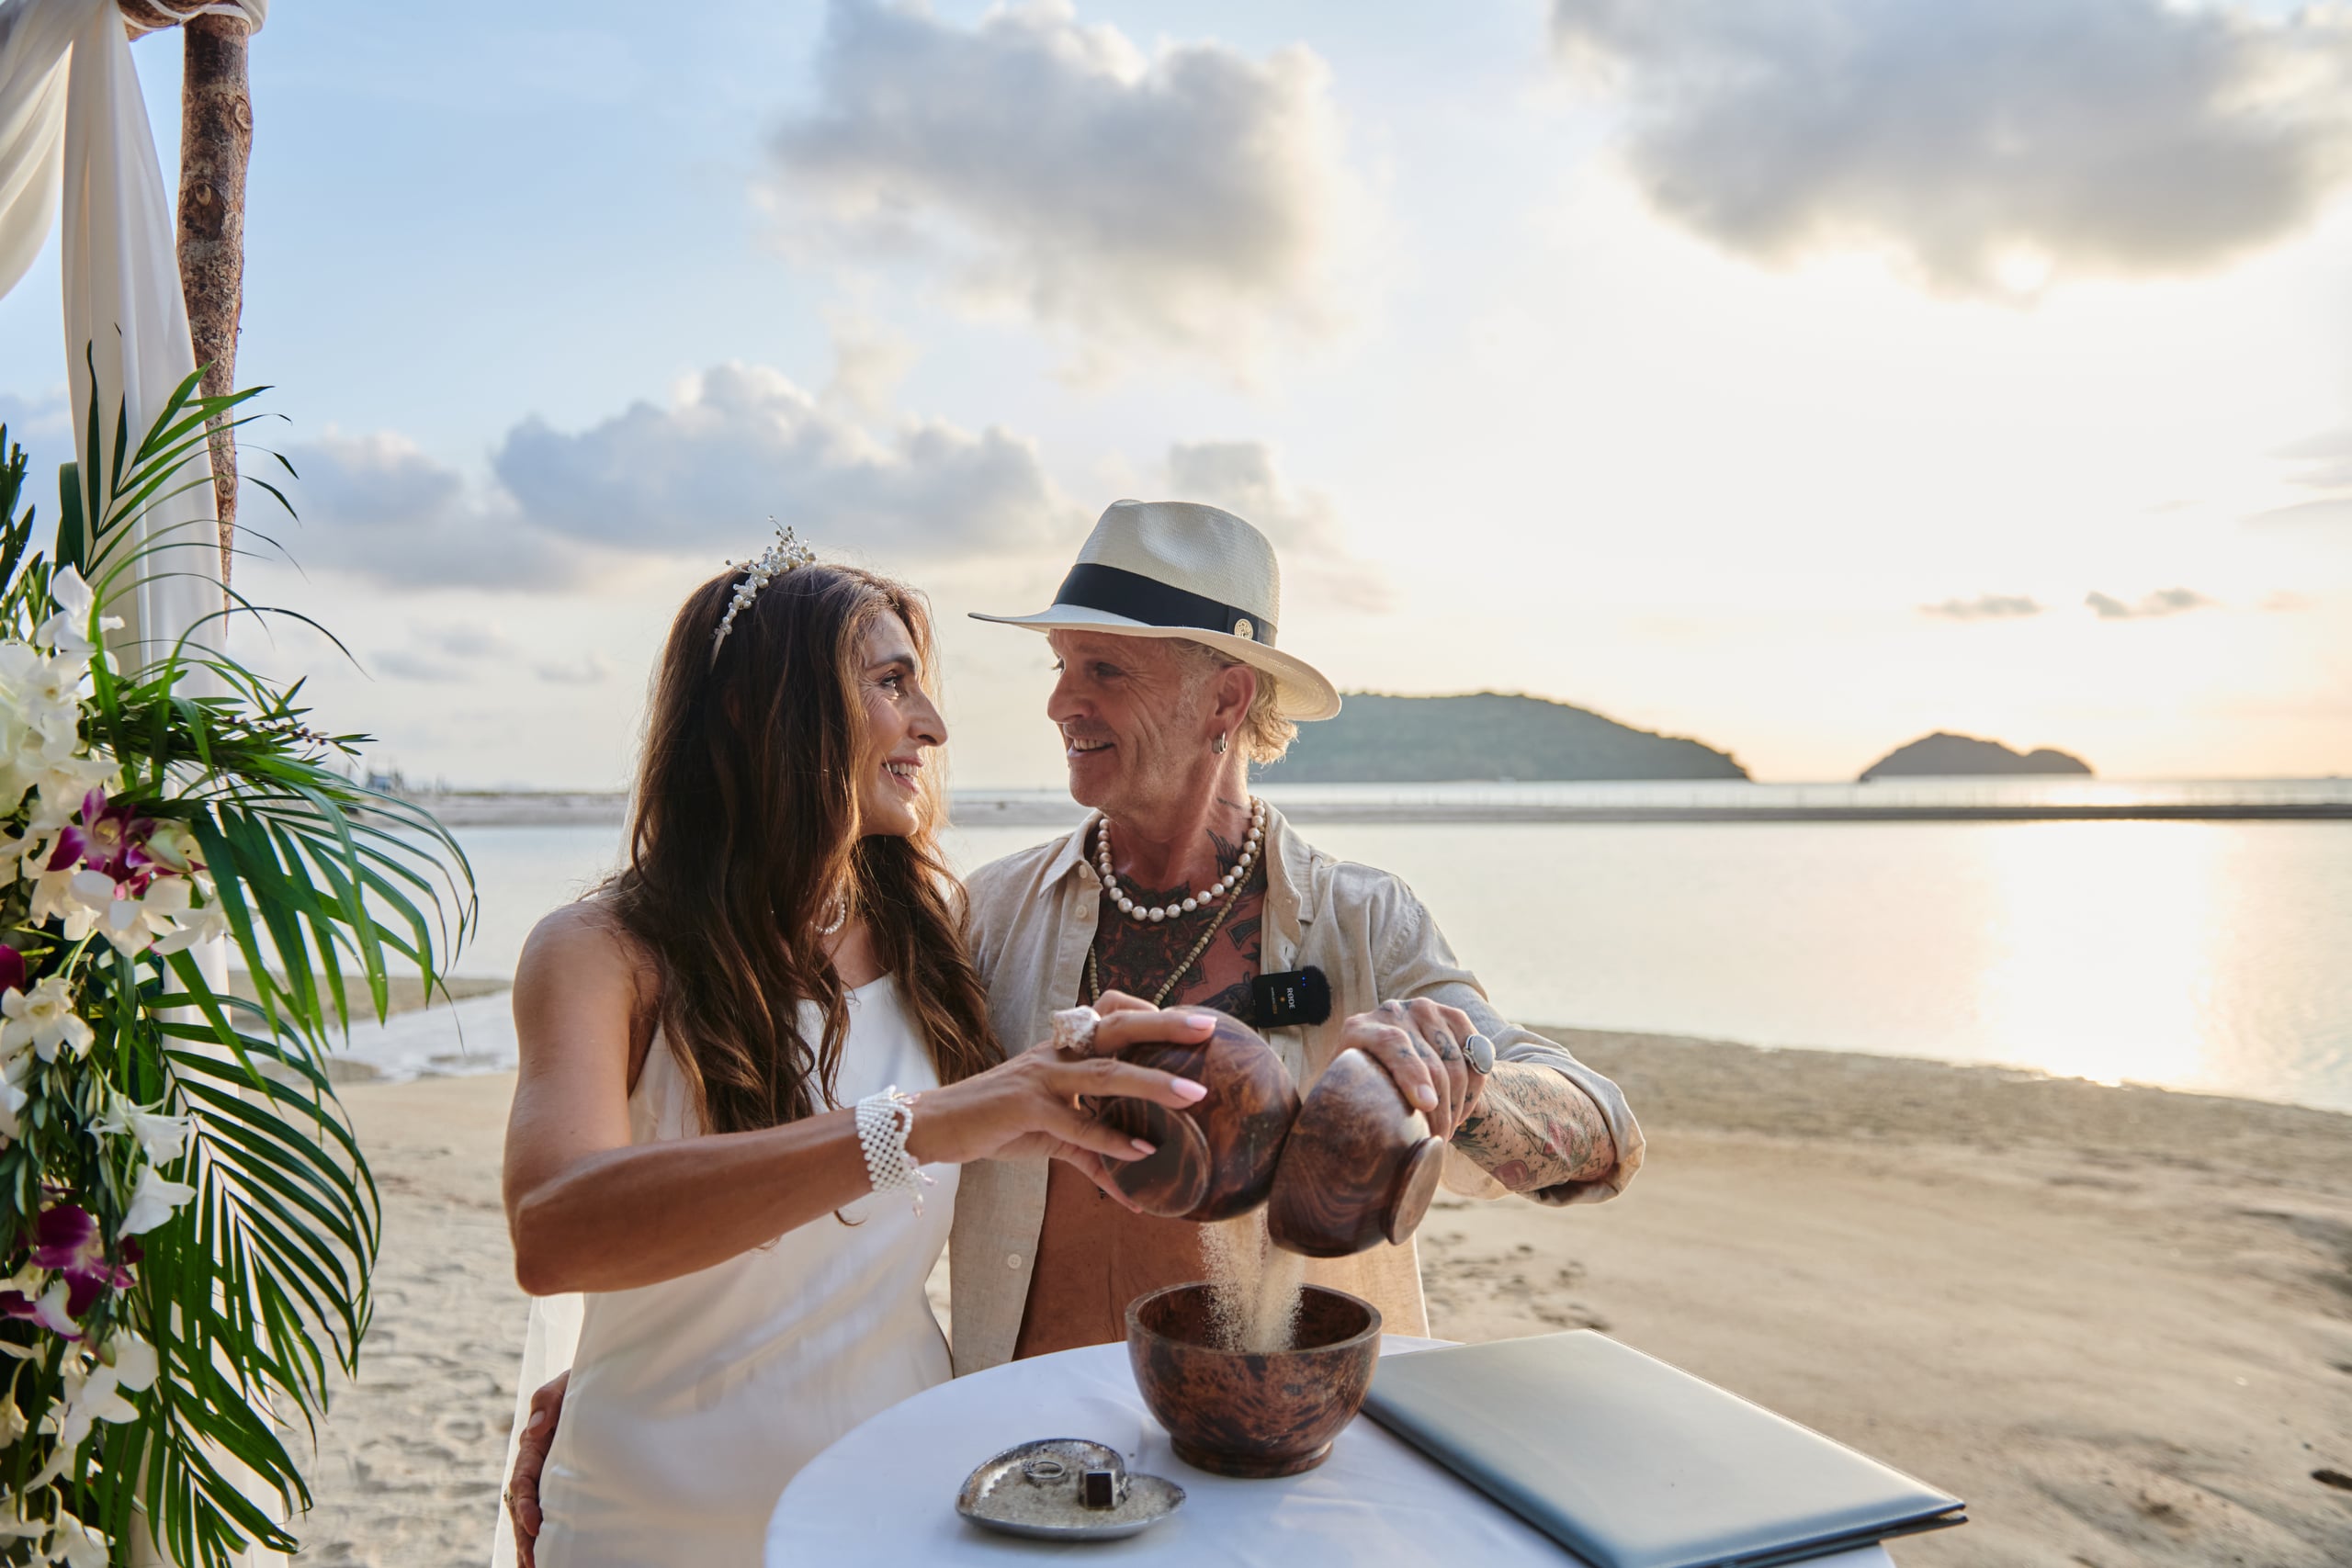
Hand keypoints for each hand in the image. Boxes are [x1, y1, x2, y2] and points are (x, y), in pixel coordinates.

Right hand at [507, 1369, 567, 1566]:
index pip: (523, 1480)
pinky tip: (549, 1562)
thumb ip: (548, 1401)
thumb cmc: (585, 1383)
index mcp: (533, 1446)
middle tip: (532, 1563)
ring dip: (533, 1546)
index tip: (534, 1525)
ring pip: (534, 1518)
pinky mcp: (566, 1489)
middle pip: (523, 1508)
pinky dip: (547, 1540)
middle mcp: (537, 1468)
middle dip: (526, 1538)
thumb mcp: (566, 1385)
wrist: (608, 1385)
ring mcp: (550, 1480)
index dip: (525, 1504)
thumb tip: (533, 1429)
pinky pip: (554, 1516)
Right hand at [907, 1003, 1214, 1203]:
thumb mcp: (1053, 1131)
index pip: (1110, 1012)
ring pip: (1106, 1074)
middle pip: (1117, 1027)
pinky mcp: (1026, 1108)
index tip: (1190, 1019)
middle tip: (1206, 1028)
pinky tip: (1143, 1155)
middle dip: (1165, 1025)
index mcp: (1063, 1049)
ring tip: (1195, 1095)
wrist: (938, 1127)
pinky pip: (1077, 1124)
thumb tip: (1137, 1176)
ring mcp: (1042, 1078)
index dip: (1150, 1011)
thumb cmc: (999, 1123)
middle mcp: (1056, 1054)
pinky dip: (1111, 1141)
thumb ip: (1096, 1148)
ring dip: (1154, 1083)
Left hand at [1343, 998, 1482, 1139]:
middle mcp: (1393, 1012)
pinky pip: (1476, 1054)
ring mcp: (1426, 1011)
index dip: (1411, 1075)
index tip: (1425, 1106)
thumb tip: (1345, 1142)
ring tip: (1448, 1131)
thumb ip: (1339, 1107)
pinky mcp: (1453, 1016)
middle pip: (1429, 1061)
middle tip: (1438, 1140)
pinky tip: (1460, 1110)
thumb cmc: (1356, 1090)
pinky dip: (1474, 1086)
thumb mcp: (1340, 1095)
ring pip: (1456, 1062)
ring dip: (1457, 1103)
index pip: (1392, 1044)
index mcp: (1360, 1028)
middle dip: (1439, 1109)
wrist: (1377, 1059)